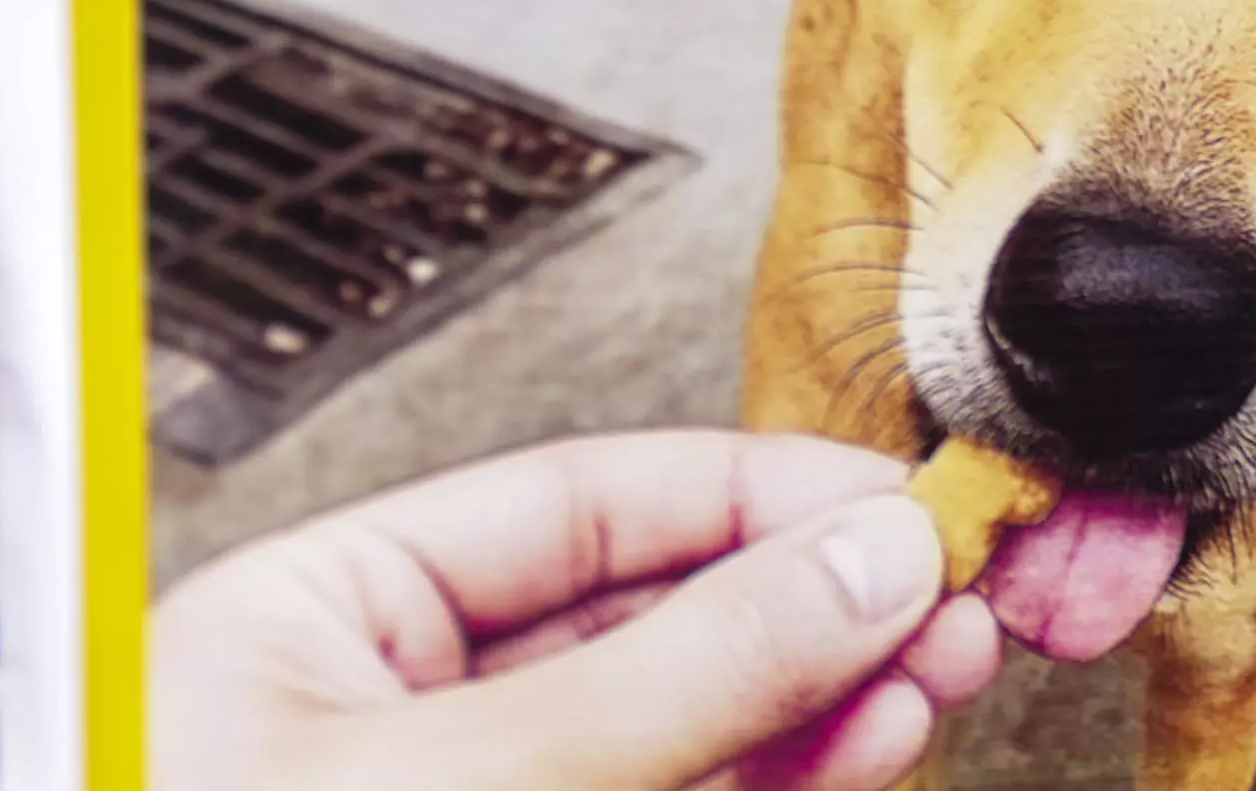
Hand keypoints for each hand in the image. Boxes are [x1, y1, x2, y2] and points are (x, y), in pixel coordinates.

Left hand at [150, 431, 1008, 790]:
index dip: (745, 493)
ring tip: (932, 673)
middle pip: (640, 617)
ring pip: (676, 732)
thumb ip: (680, 674)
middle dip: (805, 602)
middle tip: (944, 595)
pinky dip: (774, 780)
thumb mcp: (481, 781)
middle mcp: (386, 714)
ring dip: (817, 699)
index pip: (569, 506)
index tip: (889, 504)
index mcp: (311, 623)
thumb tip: (854, 561)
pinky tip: (861, 746)